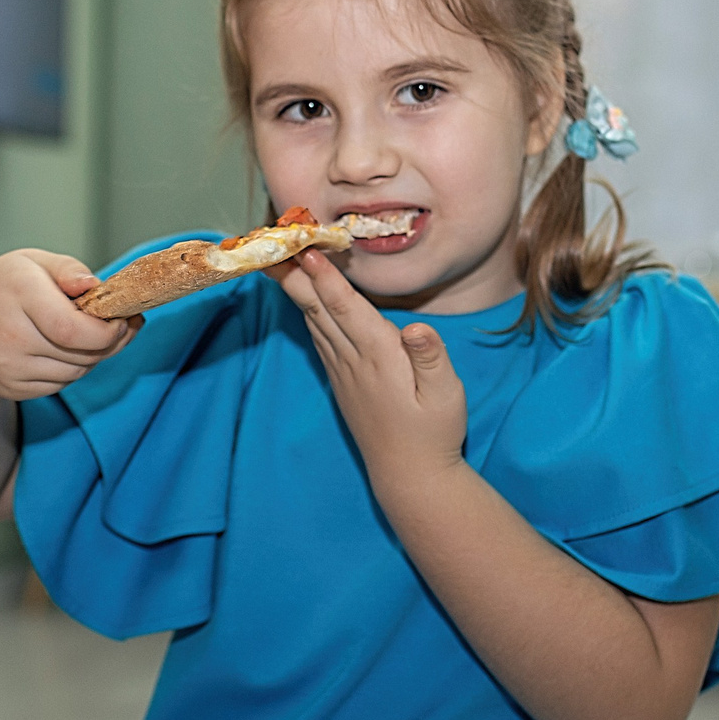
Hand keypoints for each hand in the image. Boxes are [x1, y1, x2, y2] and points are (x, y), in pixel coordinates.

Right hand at [0, 249, 137, 402]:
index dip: (108, 331)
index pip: (75, 329)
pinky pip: (61, 384)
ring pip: (77, 371)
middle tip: (119, 324)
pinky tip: (62, 349)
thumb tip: (96, 286)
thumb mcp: (31, 262)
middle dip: (110, 342)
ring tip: (87, 334)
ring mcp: (8, 366)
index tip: (122, 318)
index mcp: (19, 293)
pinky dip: (72, 368)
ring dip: (93, 356)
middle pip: (82, 353)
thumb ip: (68, 269)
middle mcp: (9, 334)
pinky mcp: (11, 388)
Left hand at [272, 249, 464, 496]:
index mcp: (381, 358)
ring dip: (296, 290)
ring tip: (278, 262)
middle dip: (296, 275)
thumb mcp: (447, 396)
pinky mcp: (342, 382)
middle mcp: (355, 362)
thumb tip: (417, 328)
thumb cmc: (435, 432)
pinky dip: (308, 313)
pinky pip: (320, 338)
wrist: (410, 475)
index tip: (307, 250)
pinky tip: (302, 300)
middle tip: (271, 244)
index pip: (348, 309)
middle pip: (319, 310)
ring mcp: (344, 372)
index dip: (326, 278)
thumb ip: (431, 358)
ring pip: (315, 322)